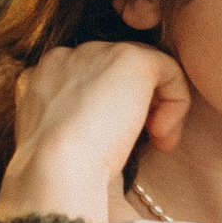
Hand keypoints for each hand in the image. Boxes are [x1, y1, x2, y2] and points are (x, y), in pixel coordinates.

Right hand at [0, 38, 189, 222]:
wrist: (56, 167)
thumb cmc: (58, 170)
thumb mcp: (59, 140)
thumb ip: (74, 121)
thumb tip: (104, 127)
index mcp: (45, 75)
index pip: (91, 80)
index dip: (111, 109)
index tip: (117, 143)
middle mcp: (68, 56)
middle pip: (118, 72)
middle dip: (139, 106)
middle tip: (147, 143)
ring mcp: (98, 52)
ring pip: (145, 71)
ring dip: (158, 107)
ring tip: (156, 142)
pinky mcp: (129, 58)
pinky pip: (169, 70)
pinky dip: (176, 104)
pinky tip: (161, 136)